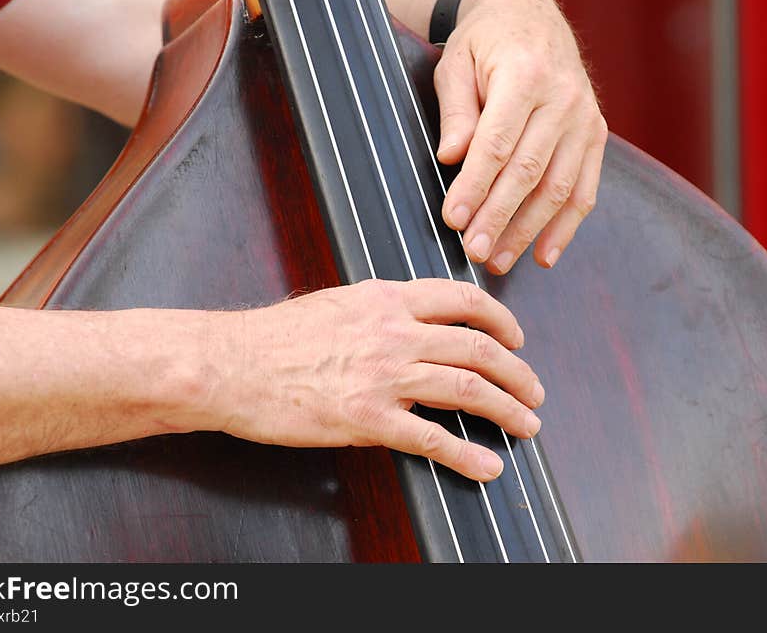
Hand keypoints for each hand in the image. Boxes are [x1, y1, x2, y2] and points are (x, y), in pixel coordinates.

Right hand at [209, 279, 543, 481]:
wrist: (232, 364)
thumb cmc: (276, 336)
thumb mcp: (338, 304)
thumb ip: (382, 313)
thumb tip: (414, 327)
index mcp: (387, 299)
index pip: (464, 299)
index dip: (501, 319)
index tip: (516, 338)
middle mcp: (394, 332)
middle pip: (478, 347)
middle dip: (517, 372)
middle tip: (533, 391)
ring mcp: (384, 375)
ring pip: (468, 388)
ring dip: (507, 409)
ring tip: (526, 425)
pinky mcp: (368, 419)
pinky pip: (432, 438)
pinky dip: (466, 455)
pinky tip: (487, 466)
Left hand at [434, 0, 607, 273]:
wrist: (531, 17)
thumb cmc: (486, 43)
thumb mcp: (457, 64)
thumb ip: (456, 112)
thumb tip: (451, 158)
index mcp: (525, 75)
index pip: (498, 144)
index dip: (475, 187)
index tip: (453, 219)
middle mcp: (563, 99)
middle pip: (529, 172)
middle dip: (499, 218)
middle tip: (473, 251)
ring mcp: (585, 119)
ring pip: (558, 188)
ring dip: (528, 232)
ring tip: (498, 261)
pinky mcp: (595, 135)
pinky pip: (584, 189)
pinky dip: (565, 227)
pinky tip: (543, 255)